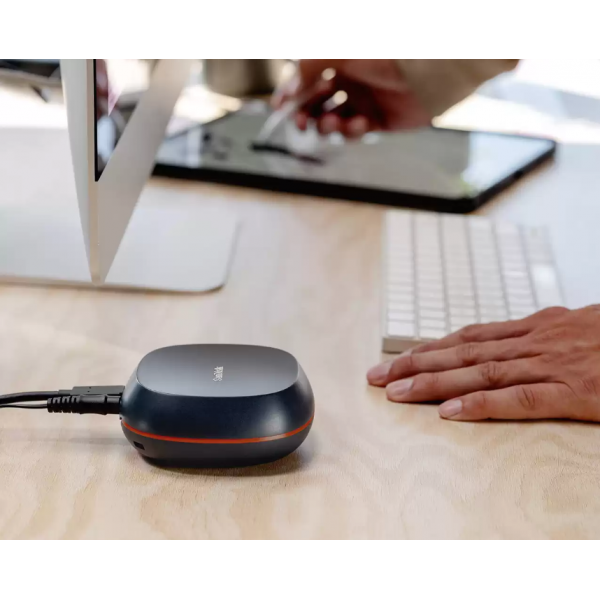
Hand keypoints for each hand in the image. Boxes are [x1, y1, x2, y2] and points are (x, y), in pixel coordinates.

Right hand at [272, 59, 431, 137]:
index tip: (279, 107)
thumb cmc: (385, 55)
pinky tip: (359, 123)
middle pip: (315, 104)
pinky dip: (351, 132)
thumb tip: (289, 86)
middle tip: (302, 122)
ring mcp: (362, 101)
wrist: (424, 74)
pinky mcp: (377, 121)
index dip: (290, 94)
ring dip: (326, 125)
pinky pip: (354, 133)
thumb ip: (308, 66)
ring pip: (332, 121)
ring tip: (332, 122)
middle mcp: (348, 81)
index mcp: (337, 62)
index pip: (305, 80)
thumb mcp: (338, 53)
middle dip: (305, 115)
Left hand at [367, 306, 599, 421]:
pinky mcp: (576, 391)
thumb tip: (509, 344)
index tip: (396, 359)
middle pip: (462, 352)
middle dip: (415, 364)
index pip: (469, 337)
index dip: (429, 348)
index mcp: (535, 327)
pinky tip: (450, 414)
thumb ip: (541, 337)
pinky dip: (482, 405)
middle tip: (376, 377)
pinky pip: (520, 398)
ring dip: (434, 382)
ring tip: (396, 393)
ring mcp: (553, 364)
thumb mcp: (576, 328)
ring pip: (480, 372)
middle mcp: (535, 341)